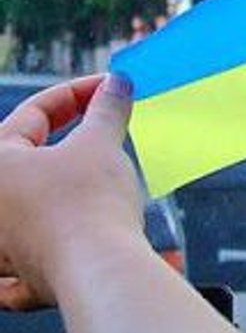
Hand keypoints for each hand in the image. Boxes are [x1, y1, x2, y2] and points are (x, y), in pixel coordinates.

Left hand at [0, 74, 141, 309]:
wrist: (97, 267)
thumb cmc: (89, 202)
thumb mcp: (101, 143)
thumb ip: (106, 109)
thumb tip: (116, 84)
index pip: (36, 113)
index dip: (79, 93)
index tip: (111, 87)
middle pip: (23, 158)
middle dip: (64, 139)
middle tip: (102, 124)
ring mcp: (0, 246)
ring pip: (13, 214)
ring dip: (36, 199)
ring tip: (76, 182)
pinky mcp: (22, 278)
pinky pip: (12, 273)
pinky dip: (20, 268)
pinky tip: (25, 264)